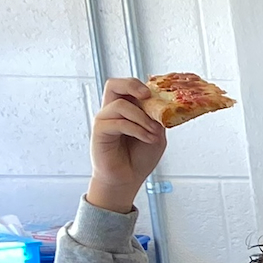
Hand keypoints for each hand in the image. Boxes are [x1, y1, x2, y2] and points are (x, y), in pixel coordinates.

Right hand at [87, 78, 165, 213]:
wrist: (127, 178)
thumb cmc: (139, 157)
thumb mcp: (156, 134)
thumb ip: (157, 119)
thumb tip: (162, 106)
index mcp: (126, 108)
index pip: (127, 86)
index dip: (140, 85)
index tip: (156, 93)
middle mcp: (112, 111)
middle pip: (113, 85)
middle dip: (131, 86)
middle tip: (146, 96)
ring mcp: (104, 120)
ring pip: (120, 105)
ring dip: (142, 118)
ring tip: (154, 132)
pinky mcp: (99, 132)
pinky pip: (118, 123)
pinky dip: (137, 129)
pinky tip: (148, 138)